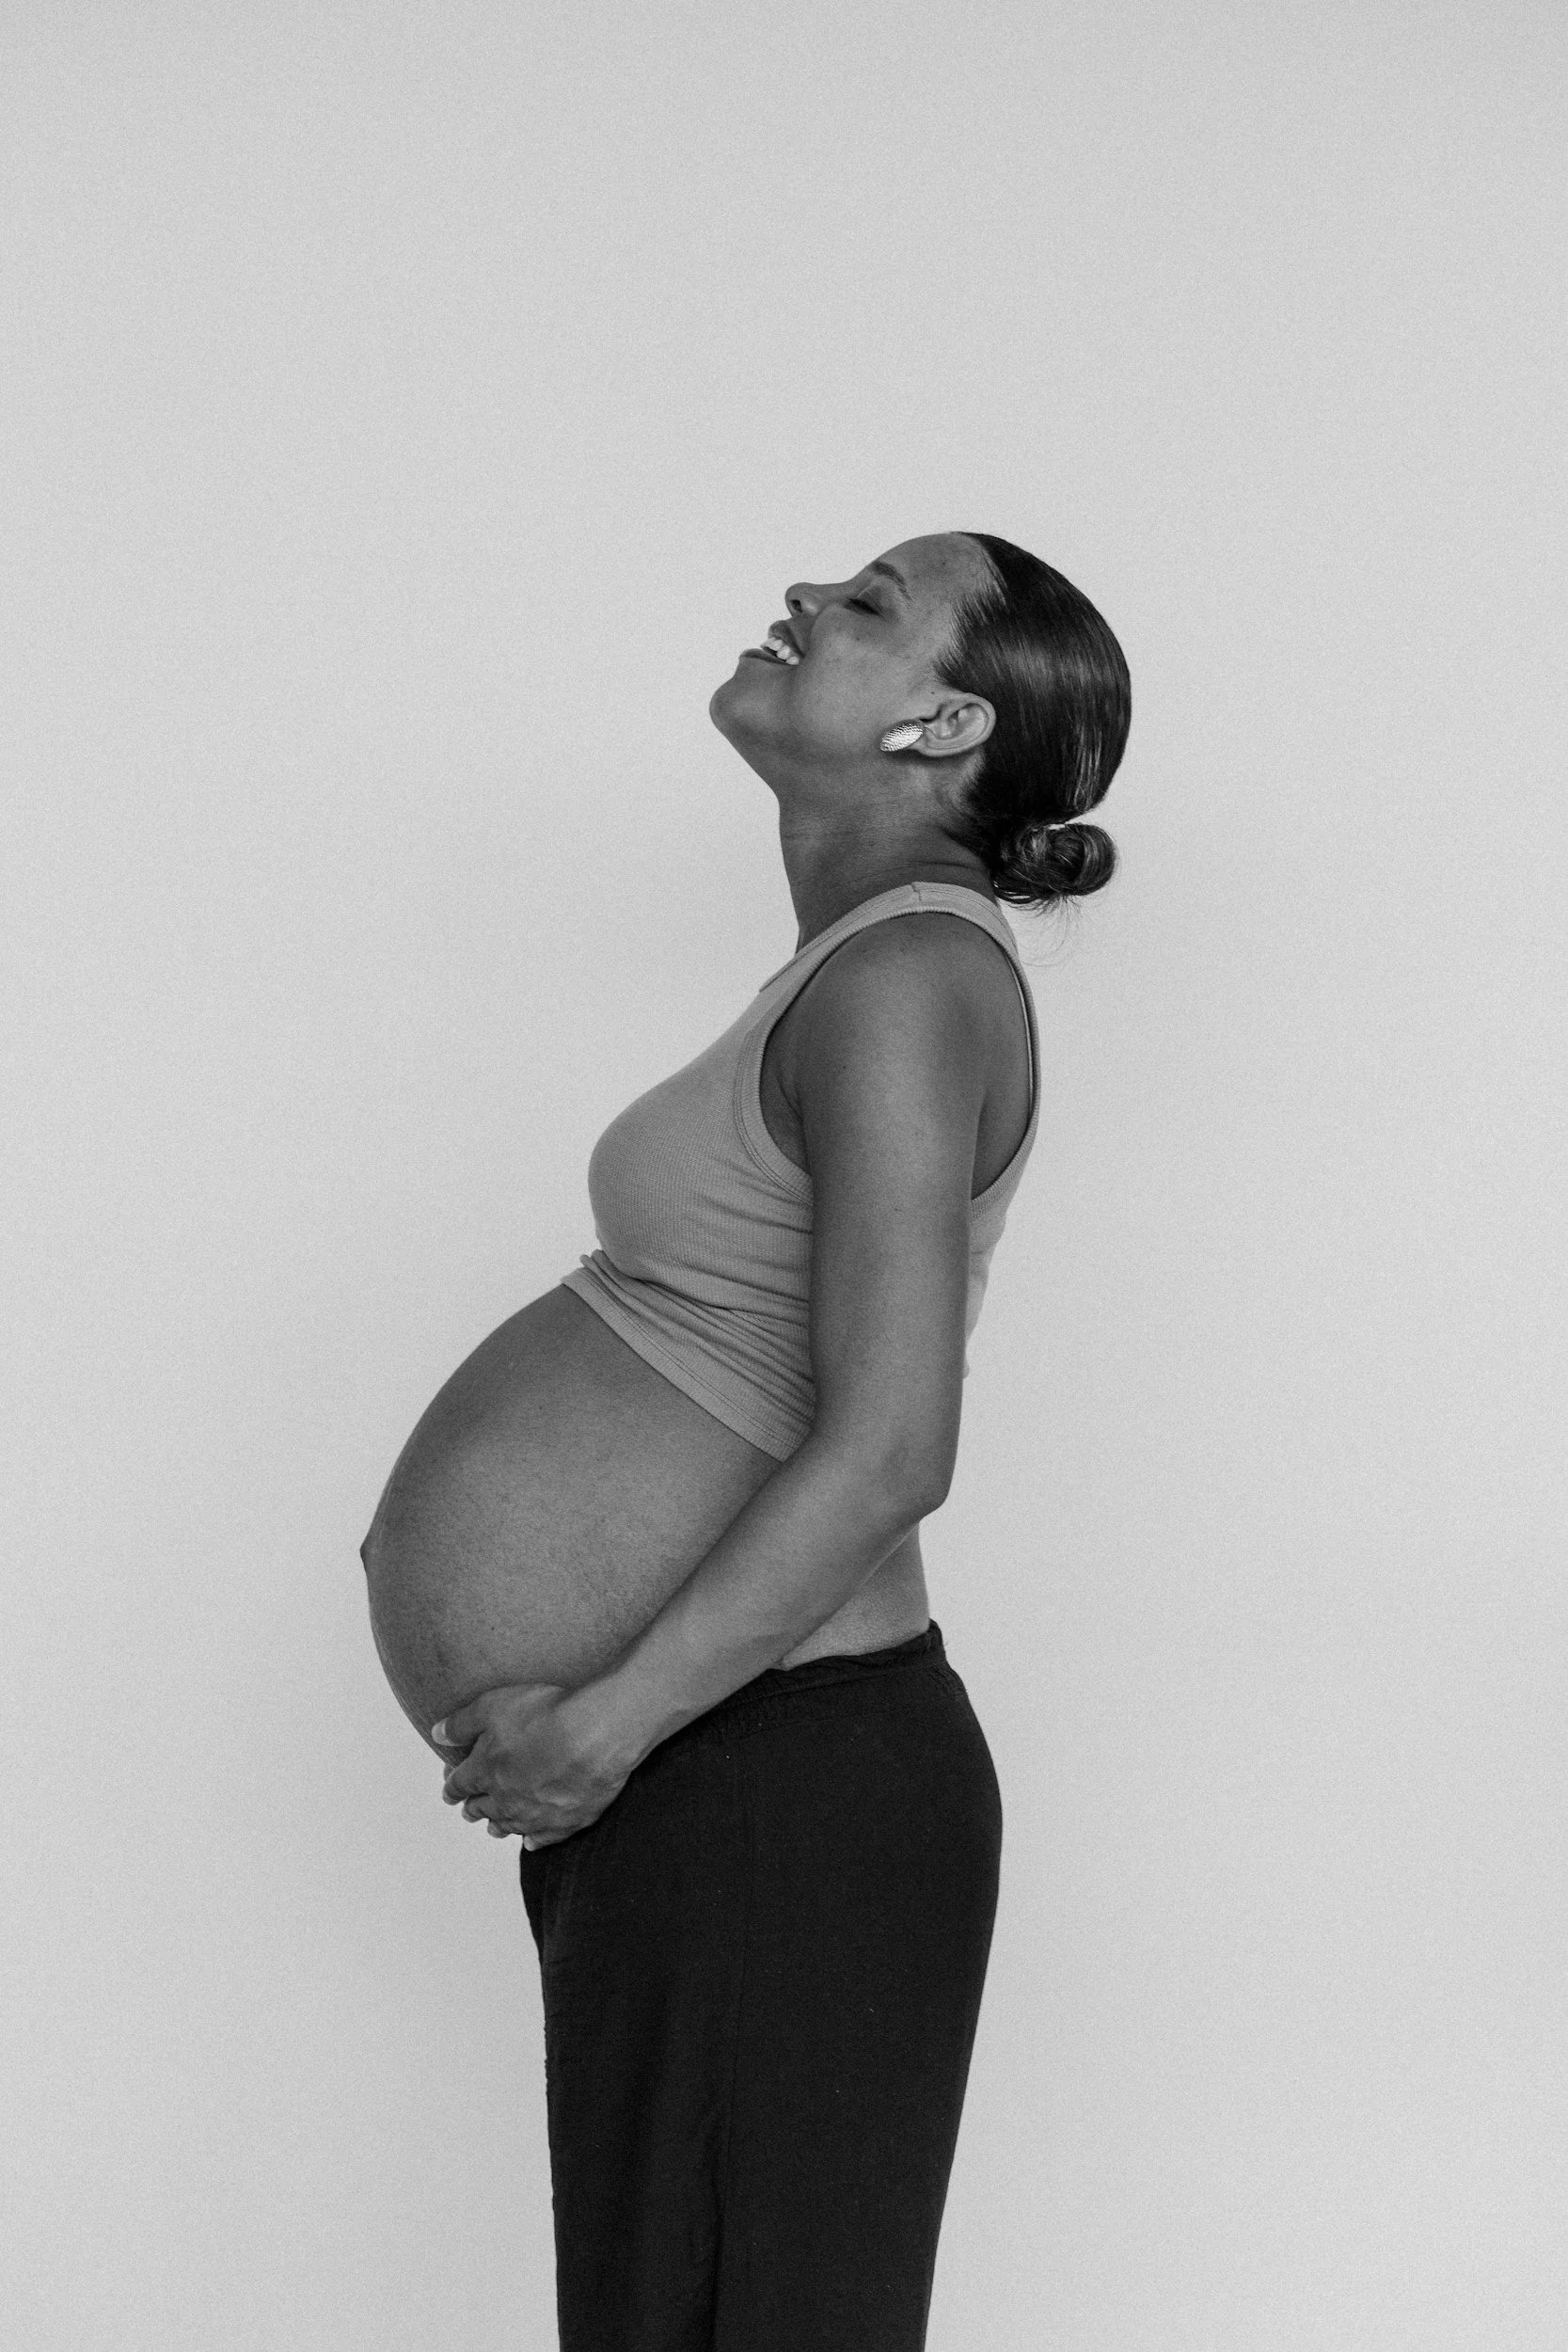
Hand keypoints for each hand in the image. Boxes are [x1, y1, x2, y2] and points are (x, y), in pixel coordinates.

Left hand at [432, 1683, 632, 1848]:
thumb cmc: (545, 1715)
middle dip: (472, 1807)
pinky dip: (533, 1840)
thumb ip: (461, 1723)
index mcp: (484, 1772)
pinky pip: (542, 1839)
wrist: (594, 1735)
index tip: (448, 1790)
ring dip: (497, 1825)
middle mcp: (504, 1800)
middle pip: (481, 1808)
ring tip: (493, 1827)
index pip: (459, 1784)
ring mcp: (534, 1816)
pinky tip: (531, 1842)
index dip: (451, 1786)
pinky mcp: (564, 1823)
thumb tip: (437, 1735)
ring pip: (508, 1826)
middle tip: (468, 1809)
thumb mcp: (492, 1706)